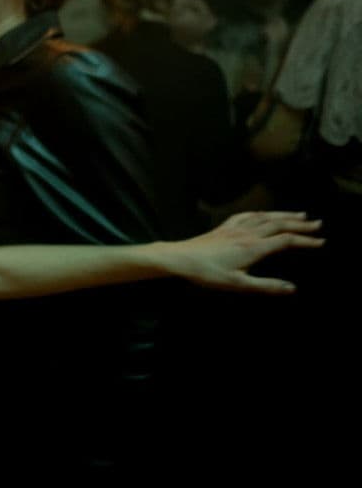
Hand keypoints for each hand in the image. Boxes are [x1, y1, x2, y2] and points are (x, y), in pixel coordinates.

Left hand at [167, 211, 322, 292]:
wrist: (180, 258)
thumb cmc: (207, 273)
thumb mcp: (238, 284)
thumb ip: (266, 286)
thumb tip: (291, 288)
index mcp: (254, 247)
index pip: (286, 241)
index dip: (305, 241)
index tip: (321, 242)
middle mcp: (247, 233)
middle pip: (279, 224)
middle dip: (300, 224)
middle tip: (318, 223)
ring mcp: (235, 228)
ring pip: (265, 217)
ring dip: (284, 214)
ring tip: (300, 214)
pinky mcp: (224, 227)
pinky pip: (247, 215)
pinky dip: (261, 212)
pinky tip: (263, 213)